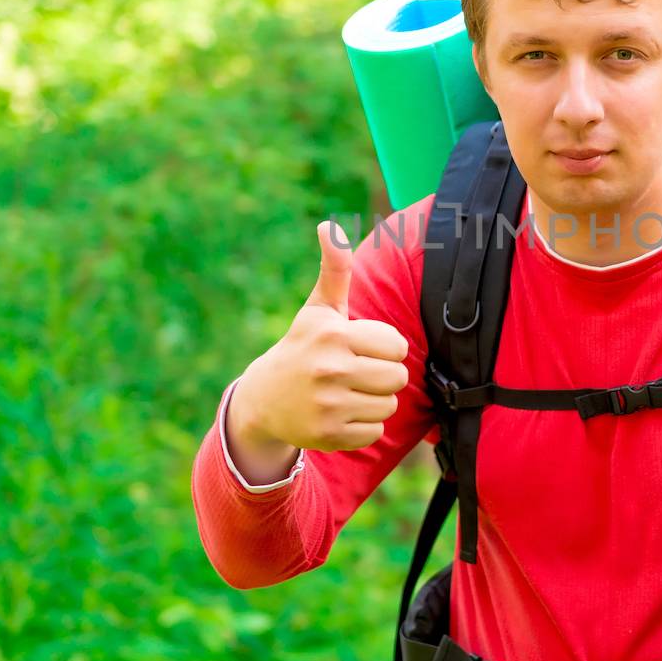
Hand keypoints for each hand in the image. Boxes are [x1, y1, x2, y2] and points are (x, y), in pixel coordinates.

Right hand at [230, 220, 409, 455]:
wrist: (263, 398)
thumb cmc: (303, 347)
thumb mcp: (319, 310)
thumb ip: (335, 269)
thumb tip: (329, 225)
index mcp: (334, 335)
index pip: (397, 347)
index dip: (385, 348)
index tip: (362, 349)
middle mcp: (330, 370)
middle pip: (397, 378)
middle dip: (383, 376)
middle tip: (357, 373)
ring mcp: (329, 405)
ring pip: (389, 406)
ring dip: (374, 401)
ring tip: (348, 393)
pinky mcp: (329, 435)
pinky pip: (375, 432)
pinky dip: (363, 427)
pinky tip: (340, 414)